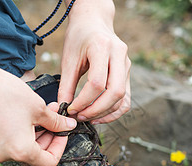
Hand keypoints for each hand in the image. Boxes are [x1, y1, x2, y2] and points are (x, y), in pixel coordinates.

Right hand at [0, 64, 76, 165]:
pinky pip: (12, 142)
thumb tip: (69, 127)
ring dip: (38, 131)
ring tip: (44, 110)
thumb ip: (56, 122)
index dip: (60, 146)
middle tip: (56, 116)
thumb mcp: (38, 108)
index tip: (63, 131)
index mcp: (21, 151)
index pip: (49, 163)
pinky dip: (23, 131)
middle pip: (36, 155)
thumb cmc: (5, 93)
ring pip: (25, 147)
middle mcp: (6, 156)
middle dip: (49, 135)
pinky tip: (28, 114)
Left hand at [58, 0, 130, 124]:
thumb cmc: (78, 37)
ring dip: (105, 113)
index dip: (84, 101)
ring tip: (88, 117)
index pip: (97, 83)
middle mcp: (119, 55)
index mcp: (102, 47)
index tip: (71, 109)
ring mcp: (126, 64)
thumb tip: (63, 109)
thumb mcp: (68, 59)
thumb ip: (66, 86)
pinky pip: (126, 98)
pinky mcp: (128, 72)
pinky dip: (114, 110)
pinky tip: (100, 115)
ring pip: (122, 98)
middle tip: (80, 117)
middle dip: (96, 110)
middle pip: (115, 92)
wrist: (93, 21)